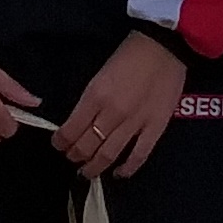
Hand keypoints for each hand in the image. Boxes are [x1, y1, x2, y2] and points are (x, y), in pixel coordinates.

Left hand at [53, 33, 187, 180]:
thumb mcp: (98, 76)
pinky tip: (118, 174)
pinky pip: (139, 155)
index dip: (61, 142)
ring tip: (87, 171)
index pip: (70, 130)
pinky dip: (127, 168)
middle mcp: (112, 113)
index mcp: (94, 97)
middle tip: (72, 159)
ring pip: (108, 154)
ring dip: (94, 167)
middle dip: (74, 156)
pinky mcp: (156, 128)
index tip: (58, 145)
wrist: (163, 47)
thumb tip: (76, 122)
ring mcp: (135, 123)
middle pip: (86, 146)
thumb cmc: (127, 57)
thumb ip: (88, 101)